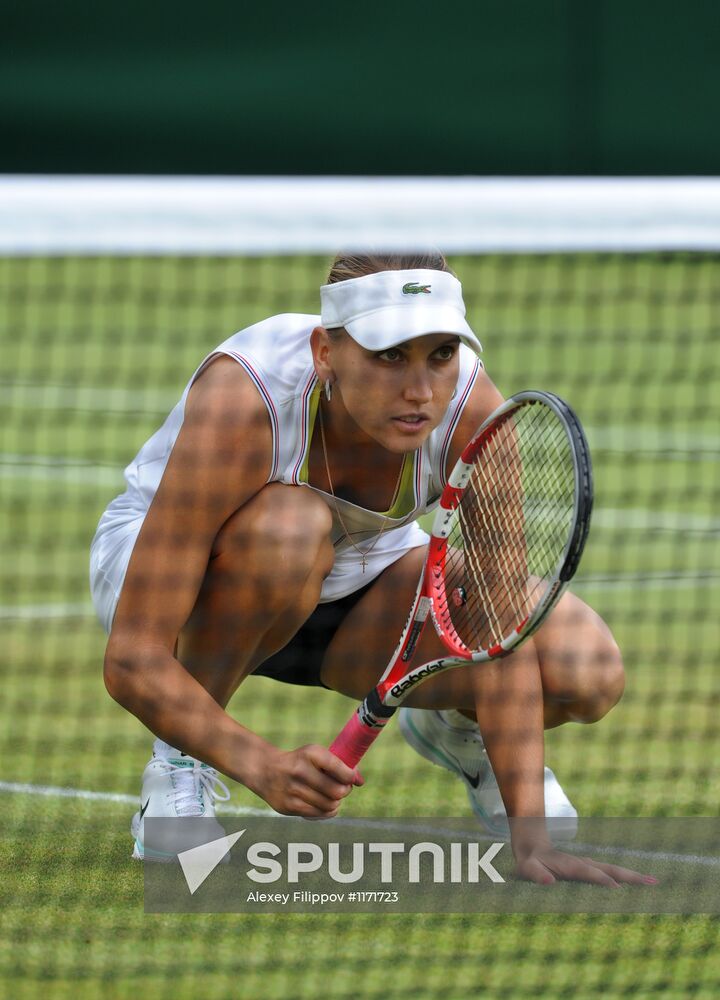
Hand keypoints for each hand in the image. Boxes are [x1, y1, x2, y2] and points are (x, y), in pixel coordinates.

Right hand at [255, 744, 363, 818]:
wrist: (266, 770)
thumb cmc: (299, 761)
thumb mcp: (316, 754)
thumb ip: (340, 765)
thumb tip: (361, 781)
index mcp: (310, 754)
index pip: (340, 768)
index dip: (351, 776)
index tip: (351, 778)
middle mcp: (300, 771)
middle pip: (337, 791)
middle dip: (344, 791)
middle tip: (342, 789)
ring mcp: (292, 791)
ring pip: (329, 805)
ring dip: (336, 802)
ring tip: (332, 796)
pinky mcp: (288, 807)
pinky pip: (318, 814)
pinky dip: (326, 811)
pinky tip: (324, 804)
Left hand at [515, 846, 657, 886]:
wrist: (531, 845)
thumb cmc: (529, 861)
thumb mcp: (527, 868)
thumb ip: (537, 875)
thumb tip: (550, 882)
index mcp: (571, 865)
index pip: (590, 873)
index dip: (602, 880)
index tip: (617, 890)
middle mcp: (584, 863)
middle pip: (611, 869)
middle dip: (630, 876)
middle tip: (652, 882)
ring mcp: (589, 865)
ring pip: (614, 870)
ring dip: (633, 876)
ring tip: (653, 881)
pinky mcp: (591, 869)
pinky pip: (611, 873)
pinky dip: (626, 878)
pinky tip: (639, 884)